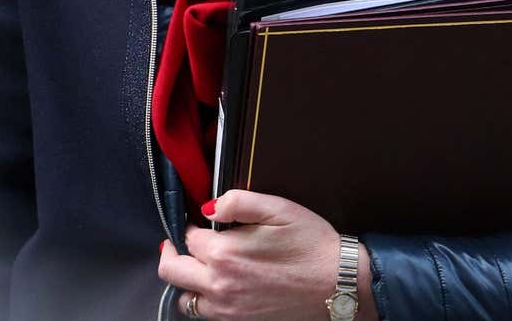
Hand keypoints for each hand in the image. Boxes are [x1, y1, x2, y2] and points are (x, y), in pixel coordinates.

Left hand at [156, 190, 373, 319]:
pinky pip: (205, 316)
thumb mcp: (279, 209)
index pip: (187, 237)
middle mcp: (219, 285)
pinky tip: (218, 288)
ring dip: (187, 282)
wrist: (340, 285)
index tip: (201, 223)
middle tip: (177, 243)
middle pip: (171, 271)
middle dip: (171, 253)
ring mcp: (227, 310)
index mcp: (224, 253)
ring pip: (185, 299)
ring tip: (200, 268)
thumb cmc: (312, 245)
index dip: (192, 226)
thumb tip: (209, 206)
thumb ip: (239, 201)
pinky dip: (203, 302)